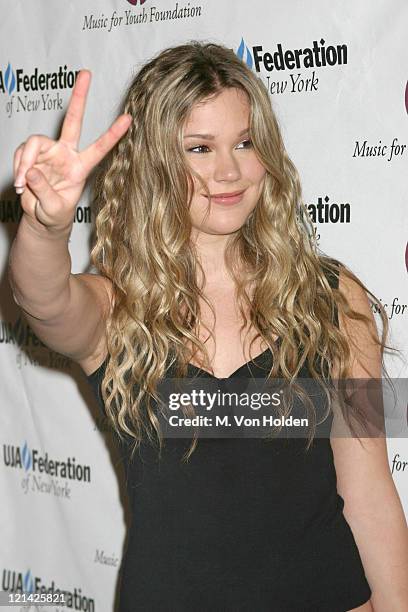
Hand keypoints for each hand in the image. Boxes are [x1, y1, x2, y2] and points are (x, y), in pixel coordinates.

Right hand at [13, 69, 131, 232]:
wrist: (41, 218)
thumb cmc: (54, 215)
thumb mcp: (53, 209)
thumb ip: (44, 191)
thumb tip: (32, 172)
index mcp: (80, 167)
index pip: (100, 148)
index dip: (113, 134)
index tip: (129, 119)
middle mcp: (66, 154)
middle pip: (73, 120)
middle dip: (79, 97)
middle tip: (86, 72)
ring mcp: (48, 152)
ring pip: (34, 143)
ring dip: (25, 163)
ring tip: (22, 185)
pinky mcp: (31, 155)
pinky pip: (21, 154)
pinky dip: (18, 168)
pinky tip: (21, 184)